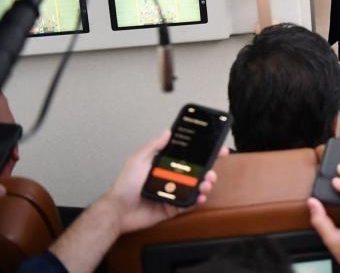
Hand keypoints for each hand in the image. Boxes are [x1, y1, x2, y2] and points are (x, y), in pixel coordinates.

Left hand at [102, 129, 223, 233]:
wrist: (118, 211)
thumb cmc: (125, 185)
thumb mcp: (138, 160)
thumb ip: (153, 146)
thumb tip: (167, 131)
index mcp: (165, 166)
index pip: (188, 158)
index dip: (204, 153)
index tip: (218, 150)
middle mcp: (171, 179)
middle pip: (196, 173)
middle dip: (209, 170)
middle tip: (211, 171)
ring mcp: (174, 193)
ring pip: (196, 187)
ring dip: (206, 184)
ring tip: (206, 183)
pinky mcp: (173, 208)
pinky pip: (189, 203)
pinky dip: (198, 200)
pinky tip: (201, 196)